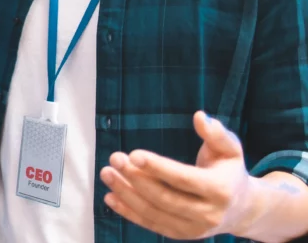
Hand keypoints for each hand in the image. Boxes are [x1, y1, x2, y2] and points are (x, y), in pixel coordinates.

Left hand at [100, 111, 254, 238]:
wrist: (241, 209)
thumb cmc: (230, 171)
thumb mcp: (230, 149)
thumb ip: (216, 133)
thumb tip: (200, 117)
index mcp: (220, 190)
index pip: (184, 179)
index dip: (158, 168)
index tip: (133, 154)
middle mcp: (208, 214)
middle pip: (165, 198)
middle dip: (135, 178)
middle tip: (114, 158)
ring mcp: (193, 228)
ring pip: (154, 212)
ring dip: (126, 194)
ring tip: (107, 173)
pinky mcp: (180, 234)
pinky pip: (151, 224)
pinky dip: (128, 212)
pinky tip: (110, 197)